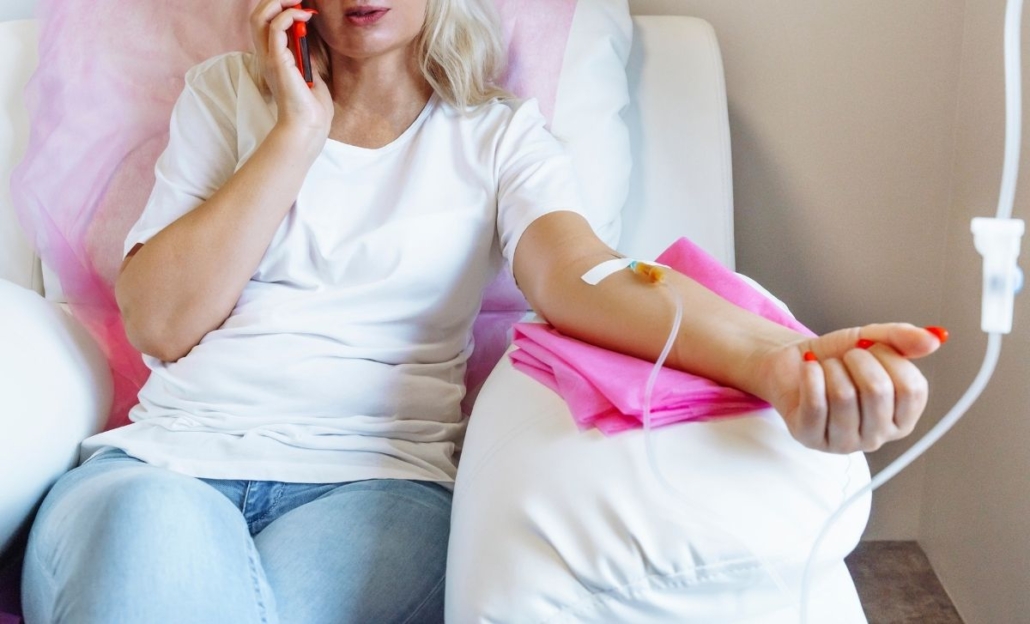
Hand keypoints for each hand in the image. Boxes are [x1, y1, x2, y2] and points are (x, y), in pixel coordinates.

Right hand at [250, 0, 332, 138]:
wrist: (308, 126)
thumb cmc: (311, 108)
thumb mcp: (310, 76)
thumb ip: (304, 59)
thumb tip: (307, 43)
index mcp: (273, 58)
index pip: (264, 24)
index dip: (277, 8)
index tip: (300, 5)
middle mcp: (266, 55)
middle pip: (257, 15)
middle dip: (274, 0)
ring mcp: (270, 58)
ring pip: (259, 17)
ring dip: (278, 2)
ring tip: (298, 0)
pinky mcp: (278, 61)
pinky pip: (276, 28)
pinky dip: (289, 16)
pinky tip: (305, 16)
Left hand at [759, 323, 944, 453]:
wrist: (793, 363)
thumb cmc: (837, 357)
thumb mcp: (873, 341)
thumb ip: (903, 339)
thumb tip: (934, 339)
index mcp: (902, 418)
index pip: (912, 388)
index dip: (890, 357)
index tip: (873, 348)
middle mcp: (877, 437)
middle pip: (877, 391)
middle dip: (858, 360)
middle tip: (847, 356)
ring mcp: (844, 443)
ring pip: (844, 396)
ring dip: (832, 368)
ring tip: (827, 366)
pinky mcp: (811, 439)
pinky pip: (815, 404)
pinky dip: (811, 376)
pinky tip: (809, 367)